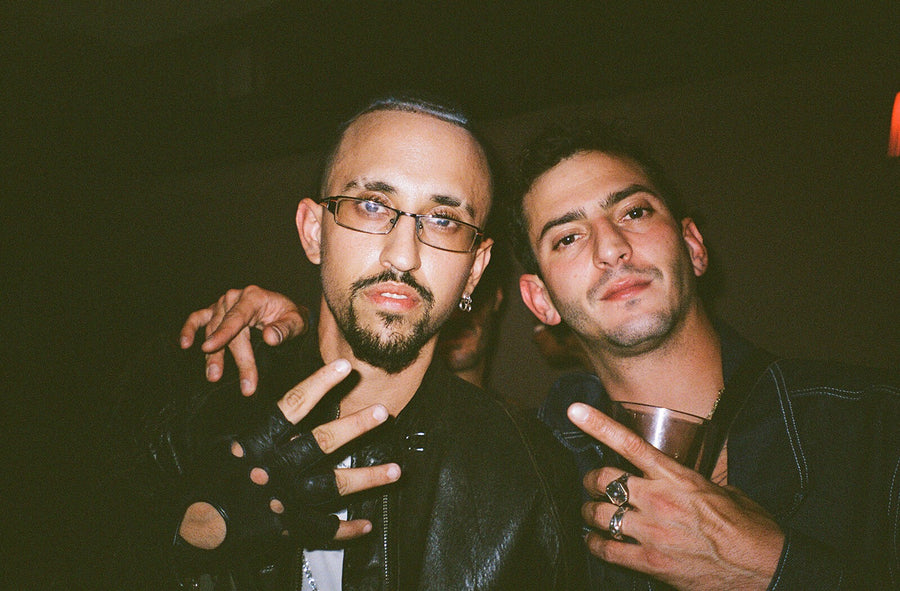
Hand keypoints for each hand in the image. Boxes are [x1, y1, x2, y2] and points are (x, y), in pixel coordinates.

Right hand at [178, 359, 400, 553]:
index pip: (292, 405)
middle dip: (354, 427)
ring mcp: (284, 500)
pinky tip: (365, 524)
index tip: (344, 367)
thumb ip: (261, 426)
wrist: (192, 526)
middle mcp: (274, 468)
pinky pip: (323, 529)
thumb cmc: (210, 478)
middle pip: (321, 442)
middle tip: (382, 412)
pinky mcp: (288, 529)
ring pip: (332, 486)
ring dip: (367, 479)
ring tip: (396, 470)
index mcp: (257, 442)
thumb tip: (293, 405)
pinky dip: (345, 529)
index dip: (319, 384)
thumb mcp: (228, 443)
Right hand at [179, 285, 307, 394]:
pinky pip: (198, 318)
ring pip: (212, 330)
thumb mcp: (296, 322)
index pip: (237, 317)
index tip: (210, 348)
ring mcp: (223, 304)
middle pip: (227, 330)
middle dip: (233, 358)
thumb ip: (284, 329)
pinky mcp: (216, 312)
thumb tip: (270, 338)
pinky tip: (184, 344)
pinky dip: (189, 329)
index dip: (223, 334)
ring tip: (213, 376)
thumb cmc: (291, 317)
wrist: (287, 313)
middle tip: (243, 385)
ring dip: (212, 355)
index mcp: (254, 297)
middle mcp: (235, 298)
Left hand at [568, 403, 783, 590]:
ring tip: (592, 512)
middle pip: (603, 479)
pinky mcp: (649, 562)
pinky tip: (595, 541)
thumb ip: (691, 481)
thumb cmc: (748, 527)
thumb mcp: (722, 490)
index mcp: (676, 477)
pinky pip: (606, 550)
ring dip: (590, 512)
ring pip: (599, 514)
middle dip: (591, 480)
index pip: (629, 444)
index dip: (597, 425)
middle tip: (592, 484)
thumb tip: (681, 478)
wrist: (763, 567)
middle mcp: (658, 500)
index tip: (575, 411)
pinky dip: (594, 544)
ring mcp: (651, 532)